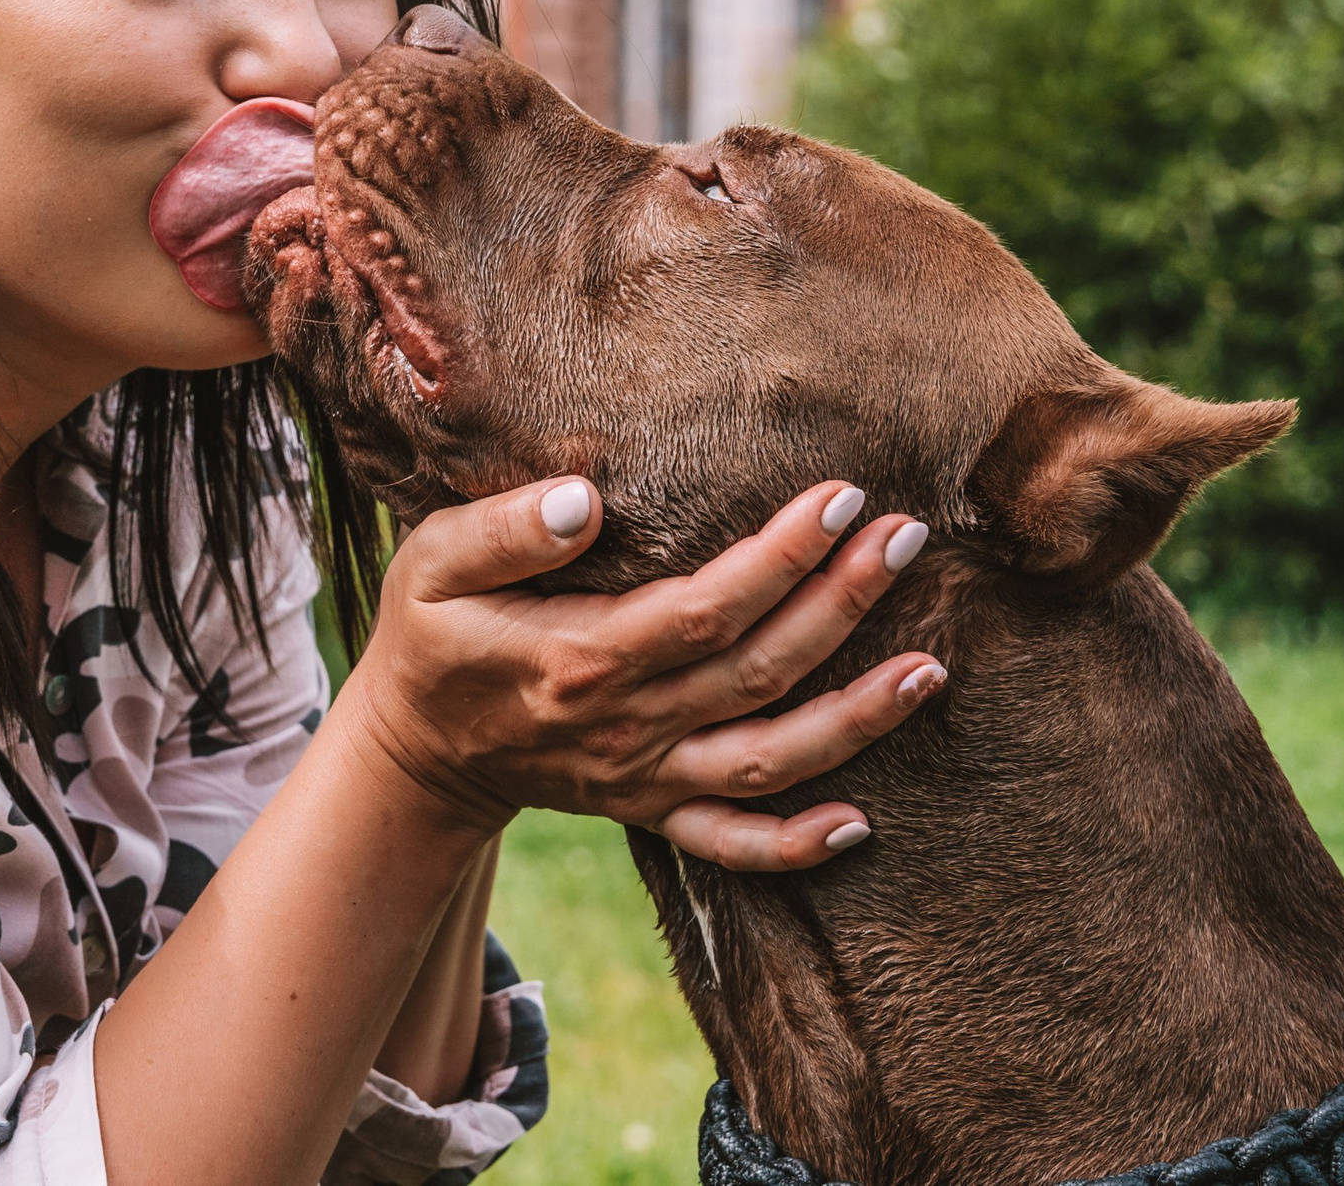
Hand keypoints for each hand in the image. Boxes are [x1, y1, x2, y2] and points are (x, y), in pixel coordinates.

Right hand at [341, 478, 944, 872]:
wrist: (413, 751)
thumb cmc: (429, 634)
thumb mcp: (431, 563)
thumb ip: (502, 529)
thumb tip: (586, 500)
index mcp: (578, 660)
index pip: (703, 608)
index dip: (779, 557)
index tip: (839, 497)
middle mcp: (624, 728)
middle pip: (757, 672)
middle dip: (842, 605)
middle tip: (907, 537)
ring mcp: (643, 778)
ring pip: (768, 760)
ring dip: (856, 720)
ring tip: (931, 667)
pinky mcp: (651, 808)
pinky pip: (731, 846)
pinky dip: (795, 846)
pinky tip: (863, 822)